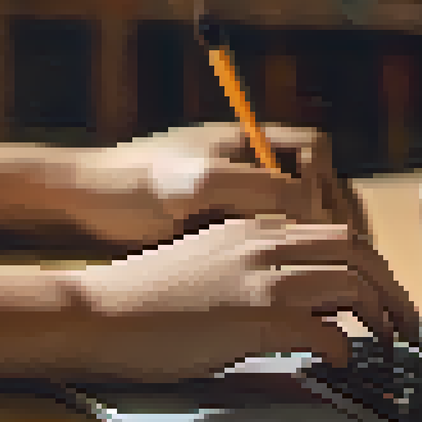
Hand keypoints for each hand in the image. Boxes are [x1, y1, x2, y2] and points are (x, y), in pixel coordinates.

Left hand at [53, 123, 372, 249]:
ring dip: (315, 238)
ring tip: (322, 271)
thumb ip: (258, 188)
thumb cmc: (131, 182)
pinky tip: (285, 282)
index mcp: (247, 139)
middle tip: (342, 252)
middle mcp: (247, 162)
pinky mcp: (221, 224)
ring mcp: (236, 192)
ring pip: (297, 213)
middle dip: (334, 214)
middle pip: (317, 181)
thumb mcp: (198, 183)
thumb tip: (309, 208)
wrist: (79, 201)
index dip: (325, 182)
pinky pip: (271, 235)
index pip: (316, 151)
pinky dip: (286, 255)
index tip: (314, 217)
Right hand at [56, 218, 420, 382]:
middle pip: (359, 252)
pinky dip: (344, 349)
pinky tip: (341, 364)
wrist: (97, 314)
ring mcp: (261, 278)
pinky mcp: (255, 317)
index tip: (387, 298)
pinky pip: (326, 331)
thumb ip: (264, 277)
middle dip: (394, 290)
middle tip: (409, 326)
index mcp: (254, 228)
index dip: (373, 266)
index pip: (338, 234)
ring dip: (381, 317)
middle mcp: (264, 242)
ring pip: (352, 284)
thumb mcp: (213, 269)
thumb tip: (319, 309)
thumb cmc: (147, 303)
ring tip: (389, 346)